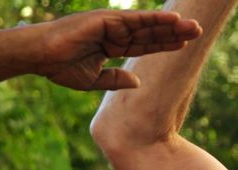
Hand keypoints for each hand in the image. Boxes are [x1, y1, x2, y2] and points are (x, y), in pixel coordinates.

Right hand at [35, 10, 202, 89]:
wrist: (40, 56)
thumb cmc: (60, 68)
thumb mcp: (94, 80)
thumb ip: (116, 80)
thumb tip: (138, 82)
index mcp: (111, 46)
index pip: (144, 45)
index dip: (163, 45)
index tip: (184, 45)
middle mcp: (114, 32)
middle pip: (150, 33)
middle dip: (173, 33)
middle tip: (197, 32)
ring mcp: (111, 24)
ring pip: (147, 24)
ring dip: (170, 25)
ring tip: (192, 26)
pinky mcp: (107, 19)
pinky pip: (136, 19)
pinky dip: (155, 18)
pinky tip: (174, 19)